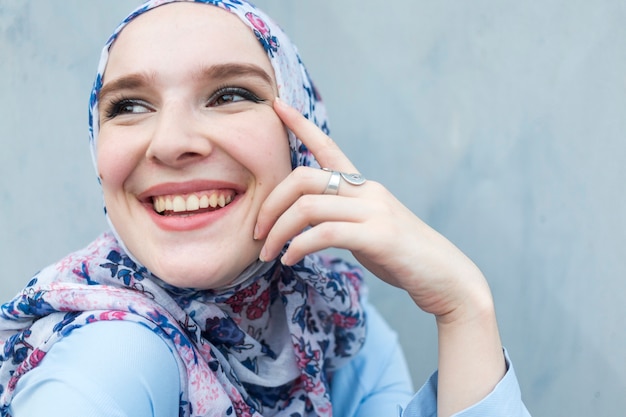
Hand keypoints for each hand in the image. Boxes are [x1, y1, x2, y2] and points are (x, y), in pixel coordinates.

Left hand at [256, 98, 505, 415]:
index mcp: (365, 187)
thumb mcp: (370, 227)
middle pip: (304, 178)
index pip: (328, 148)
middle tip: (256, 231)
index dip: (301, 126)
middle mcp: (368, 191)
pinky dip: (299, 246)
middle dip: (271, 203)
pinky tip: (290, 259)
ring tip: (267, 253)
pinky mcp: (378, 236)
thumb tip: (311, 223)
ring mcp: (374, 211)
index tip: (276, 105)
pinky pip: (324, 233)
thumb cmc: (403, 255)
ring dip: (278, 231)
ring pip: (308, 206)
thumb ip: (344, 216)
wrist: (444, 277)